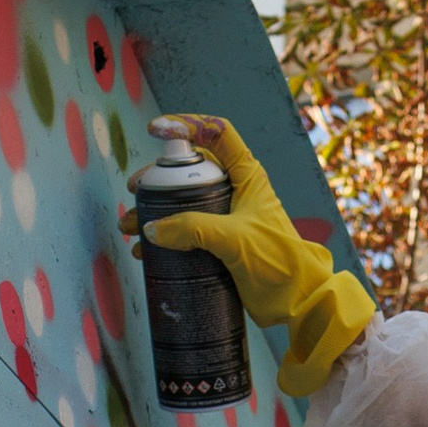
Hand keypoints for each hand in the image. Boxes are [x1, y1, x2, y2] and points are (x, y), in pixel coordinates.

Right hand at [129, 117, 375, 399]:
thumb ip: (192, 230)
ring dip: (154, 211)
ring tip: (130, 227)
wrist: (297, 302)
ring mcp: (226, 217)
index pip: (216, 133)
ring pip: (183, 202)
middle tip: (135, 192)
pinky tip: (145, 251)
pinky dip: (164, 237)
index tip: (156, 131)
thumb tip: (152, 229)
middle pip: (191, 170)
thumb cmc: (278, 262)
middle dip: (158, 179)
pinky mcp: (219, 244)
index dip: (187, 124)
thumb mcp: (234, 239)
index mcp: (247, 176)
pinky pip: (185, 232)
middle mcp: (235, 191)